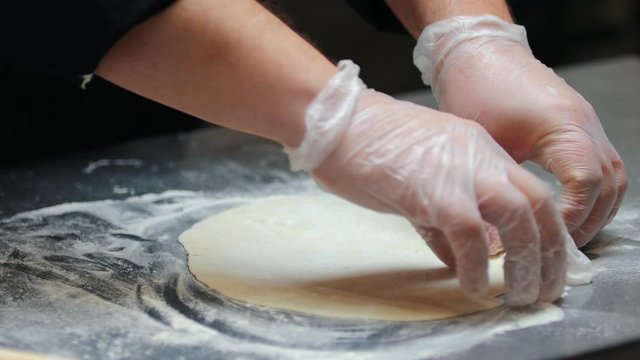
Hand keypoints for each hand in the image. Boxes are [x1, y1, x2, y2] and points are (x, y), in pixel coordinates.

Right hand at [287, 61, 566, 304]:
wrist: (337, 123)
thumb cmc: (366, 148)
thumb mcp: (416, 180)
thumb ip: (442, 215)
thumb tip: (457, 255)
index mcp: (477, 149)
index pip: (529, 191)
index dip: (543, 230)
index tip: (542, 262)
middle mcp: (480, 156)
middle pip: (538, 204)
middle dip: (550, 252)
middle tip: (544, 288)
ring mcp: (461, 171)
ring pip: (520, 216)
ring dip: (527, 262)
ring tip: (521, 294)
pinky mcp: (437, 192)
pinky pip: (471, 235)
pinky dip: (476, 266)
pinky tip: (473, 287)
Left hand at [414, 16, 627, 246]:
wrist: (479, 53)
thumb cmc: (475, 91)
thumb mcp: (483, 144)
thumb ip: (500, 185)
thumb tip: (496, 232)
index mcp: (563, 126)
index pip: (585, 182)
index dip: (571, 217)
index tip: (547, 238)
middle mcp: (584, 124)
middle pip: (609, 184)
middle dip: (588, 221)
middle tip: (560, 248)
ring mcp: (586, 123)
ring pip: (613, 176)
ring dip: (595, 209)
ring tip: (566, 235)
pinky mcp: (578, 124)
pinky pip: (600, 163)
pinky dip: (591, 191)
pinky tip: (568, 208)